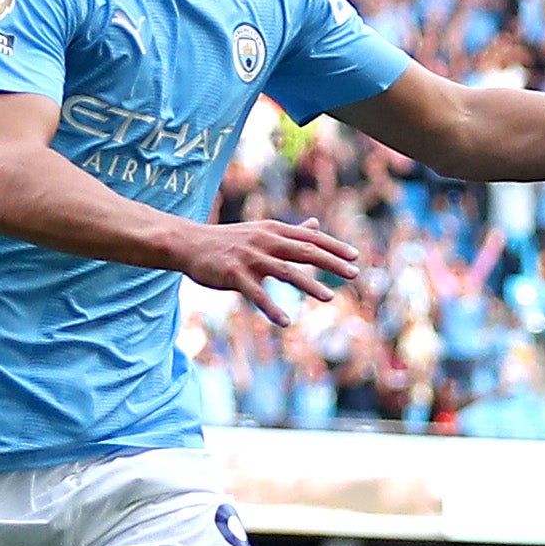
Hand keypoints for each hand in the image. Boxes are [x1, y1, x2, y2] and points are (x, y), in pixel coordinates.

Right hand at [178, 217, 360, 322]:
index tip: (355, 257)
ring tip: (328, 298)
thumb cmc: (227, 240)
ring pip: (285, 272)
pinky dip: (271, 307)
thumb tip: (315, 225)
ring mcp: (249, 258)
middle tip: (354, 274)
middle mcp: (265, 241)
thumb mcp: (261, 231)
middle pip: (304, 251)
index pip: (310, 237)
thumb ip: (289, 232)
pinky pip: (256, 294)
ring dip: (308, 285)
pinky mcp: (233, 274)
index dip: (333, 246)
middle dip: (331, 263)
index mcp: (273, 230)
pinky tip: (285, 321)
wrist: (189, 244)